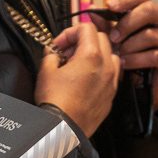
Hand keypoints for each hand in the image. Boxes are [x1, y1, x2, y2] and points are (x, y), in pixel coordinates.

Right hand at [34, 20, 120, 136]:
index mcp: (91, 56)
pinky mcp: (111, 96)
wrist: (63, 129)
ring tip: (79, 65)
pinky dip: (101, 71)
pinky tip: (85, 80)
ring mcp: (111, 82)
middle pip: (101, 38)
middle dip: (83, 41)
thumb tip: (53, 52)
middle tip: (67, 52)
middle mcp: (106, 66)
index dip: (69, 32)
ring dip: (96, 54)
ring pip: (111, 56)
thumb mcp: (46, 71)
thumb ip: (51, 55)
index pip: (86, 28)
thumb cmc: (55, 102)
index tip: (59, 45)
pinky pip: (111, 75)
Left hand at [97, 0, 157, 106]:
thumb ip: (106, 25)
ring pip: (150, 35)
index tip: (109, 6)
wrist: (143, 88)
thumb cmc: (131, 58)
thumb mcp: (117, 40)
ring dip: (129, 46)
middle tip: (113, 38)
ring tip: (118, 55)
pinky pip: (155, 55)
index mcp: (155, 13)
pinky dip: (136, 60)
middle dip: (127, 24)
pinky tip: (125, 64)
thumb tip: (92, 8)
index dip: (125, 0)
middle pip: (149, 10)